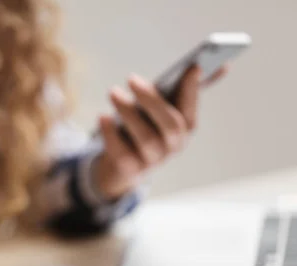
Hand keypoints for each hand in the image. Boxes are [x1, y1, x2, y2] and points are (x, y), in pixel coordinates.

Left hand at [95, 65, 227, 198]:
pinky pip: (122, 153)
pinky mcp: (130, 169)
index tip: (193, 67)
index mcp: (185, 127)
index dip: (193, 90)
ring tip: (113, 92)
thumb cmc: (142, 127)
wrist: (121, 166)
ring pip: (146, 138)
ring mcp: (153, 160)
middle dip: (152, 100)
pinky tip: (103, 116)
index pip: (192, 108)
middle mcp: (174, 146)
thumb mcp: (155, 109)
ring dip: (128, 113)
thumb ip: (169, 90)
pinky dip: (111, 134)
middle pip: (170, 125)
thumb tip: (191, 66)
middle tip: (132, 78)